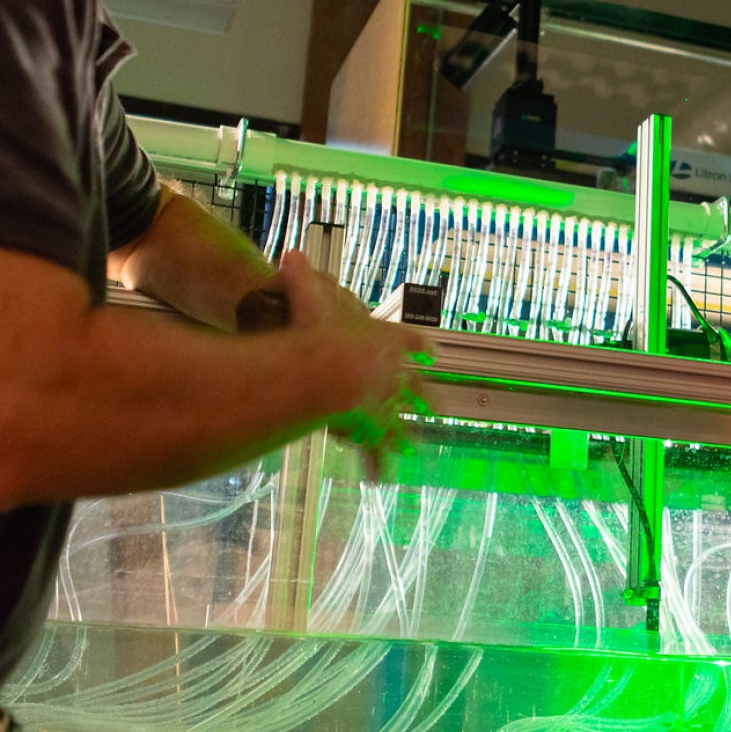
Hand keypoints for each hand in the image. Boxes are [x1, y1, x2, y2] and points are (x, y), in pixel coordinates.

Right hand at [272, 253, 434, 473]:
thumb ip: (300, 276)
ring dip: (407, 434)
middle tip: (440, 406)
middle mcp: (392, 373)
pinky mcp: (369, 425)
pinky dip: (376, 462)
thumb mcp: (308, 295)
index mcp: (385, 341)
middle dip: (426, 396)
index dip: (418, 345)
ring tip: (417, 448)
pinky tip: (381, 477)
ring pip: (400, 421)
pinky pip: (374, 447)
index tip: (432, 352)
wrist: (329, 367)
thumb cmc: (318, 329)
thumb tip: (290, 254)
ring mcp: (384, 401)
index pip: (409, 340)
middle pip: (415, 386)